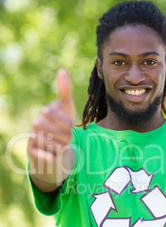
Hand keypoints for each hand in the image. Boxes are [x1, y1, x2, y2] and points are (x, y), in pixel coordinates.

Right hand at [27, 68, 75, 188]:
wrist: (51, 146)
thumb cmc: (60, 125)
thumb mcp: (66, 109)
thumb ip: (65, 90)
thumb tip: (62, 69)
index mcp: (46, 112)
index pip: (67, 122)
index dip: (71, 127)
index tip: (69, 127)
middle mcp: (36, 123)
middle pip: (63, 134)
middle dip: (68, 138)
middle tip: (66, 139)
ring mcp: (33, 137)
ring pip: (55, 145)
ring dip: (62, 148)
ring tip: (60, 146)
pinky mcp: (31, 151)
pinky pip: (43, 155)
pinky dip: (49, 157)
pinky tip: (52, 157)